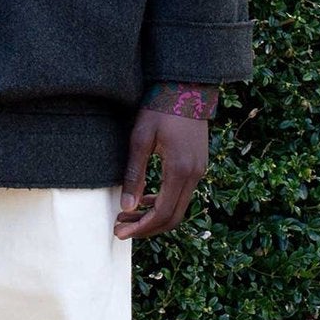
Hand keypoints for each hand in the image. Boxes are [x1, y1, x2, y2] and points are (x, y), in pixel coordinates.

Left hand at [115, 108, 208, 239]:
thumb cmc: (160, 108)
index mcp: (179, 169)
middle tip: (120, 230)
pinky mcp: (198, 165)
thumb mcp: (140, 139)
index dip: (141, 228)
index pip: (162, 213)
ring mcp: (199, 170)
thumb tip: (127, 207)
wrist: (187, 87)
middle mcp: (194, 174)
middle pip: (173, 217)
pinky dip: (163, 203)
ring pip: (178, 208)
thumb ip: (134, 174)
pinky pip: (182, 194)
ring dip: (154, 217)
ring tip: (127, 217)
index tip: (120, 233)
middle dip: (146, 228)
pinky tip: (144, 200)